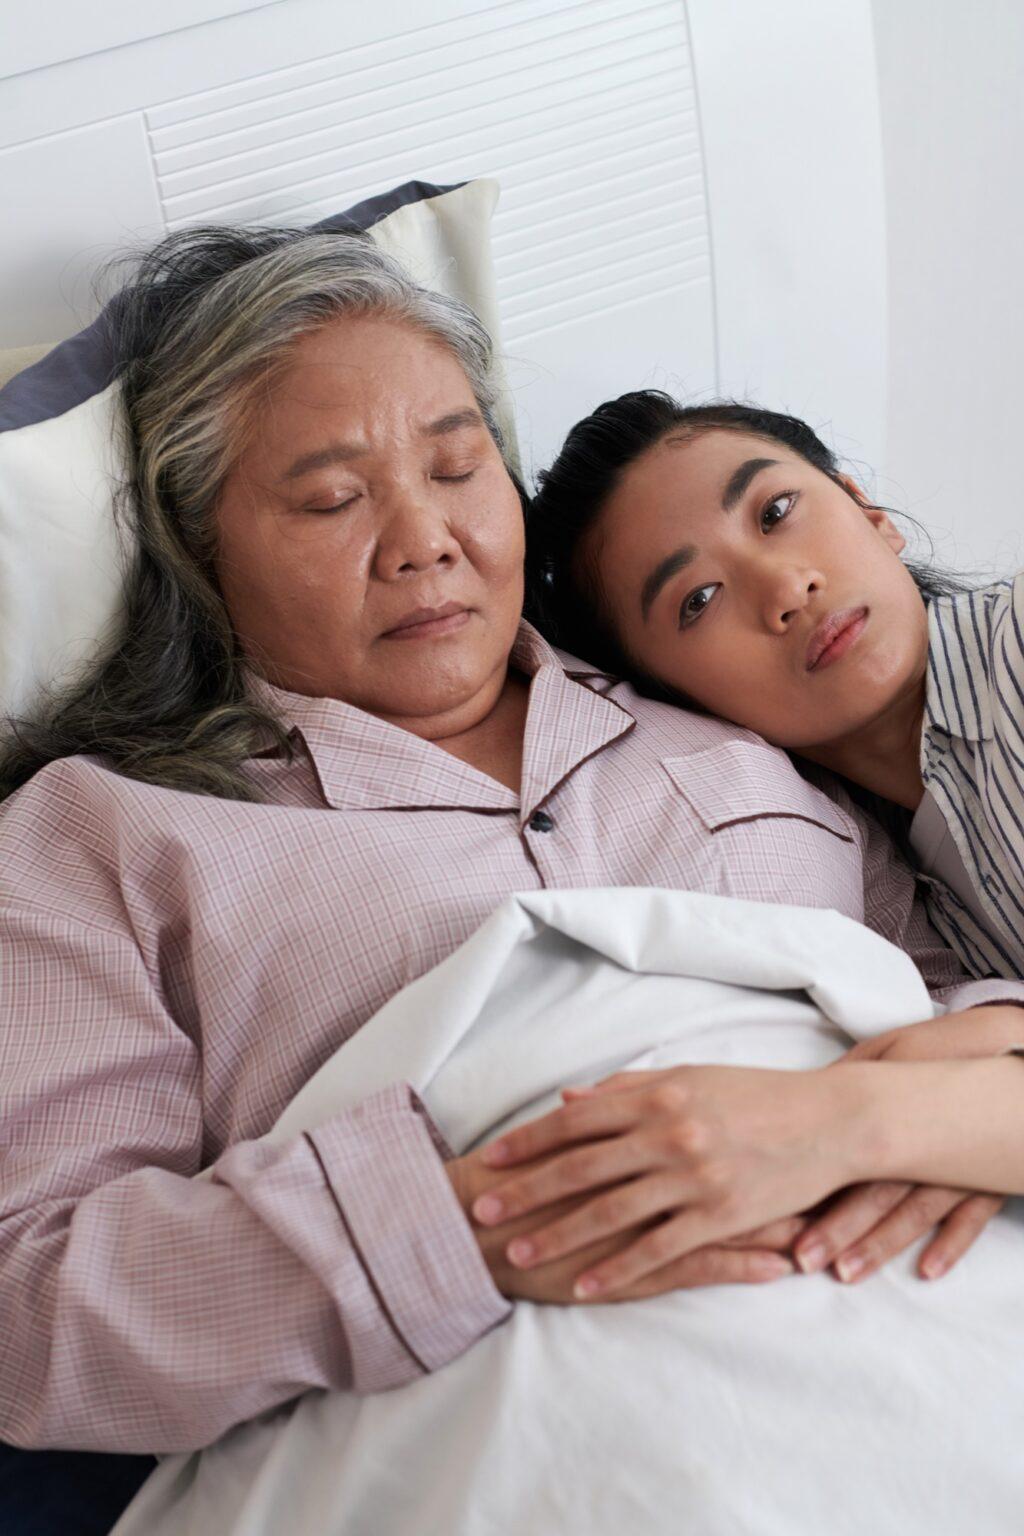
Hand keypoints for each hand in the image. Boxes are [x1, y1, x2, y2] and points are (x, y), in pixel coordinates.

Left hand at [469, 1064, 852, 1299]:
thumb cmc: (756, 1094)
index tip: (490, 1159)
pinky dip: (617, 1269)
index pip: (577, 1120)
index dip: (530, 1141)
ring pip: (611, 1212)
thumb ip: (627, 1088)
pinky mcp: (719, 1216)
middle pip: (581, 1167)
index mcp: (657, 1096)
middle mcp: (669, 1134)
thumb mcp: (689, 1078)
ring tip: (518, 1252)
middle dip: (526, 1191)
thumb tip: (568, 1100)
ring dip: (559, 1235)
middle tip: (480, 1212)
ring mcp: (694, 1177)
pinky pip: (658, 1249)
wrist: (830, 1121)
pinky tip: (585, 1285)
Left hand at [795, 1005, 1018, 1280]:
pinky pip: (972, 1216)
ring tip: (849, 1272)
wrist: (1018, 1049)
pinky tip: (927, 1271)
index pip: (850, 1158)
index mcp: (894, 1107)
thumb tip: (811, 1095)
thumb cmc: (948, 1047)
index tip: (786, 1222)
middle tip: (806, 1260)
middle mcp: (926, 1142)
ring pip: (917, 1212)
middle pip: (877, 1192)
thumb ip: (853, 1074)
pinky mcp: (992, 1176)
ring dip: (881, 1245)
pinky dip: (952, 1244)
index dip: (818, 1194)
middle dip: (839, 1230)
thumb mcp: (894, 1049)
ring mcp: (962, 1164)